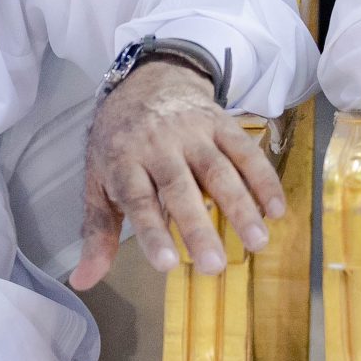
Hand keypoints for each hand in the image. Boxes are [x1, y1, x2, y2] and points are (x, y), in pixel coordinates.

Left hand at [70, 58, 283, 288]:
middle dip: (198, 227)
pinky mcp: (222, 123)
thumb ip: (98, 231)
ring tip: (257, 242)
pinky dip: (263, 179)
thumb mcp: (99, 180)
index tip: (168, 264)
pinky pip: (245, 151)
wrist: (148, 79)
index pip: (138, 199)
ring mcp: (193, 132)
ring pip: (219, 170)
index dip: (153, 232)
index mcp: (124, 161)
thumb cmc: (120, 140)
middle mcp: (159, 145)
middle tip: (214, 266)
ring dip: (241, 206)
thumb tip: (84, 281)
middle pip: (180, 188)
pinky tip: (276, 209)